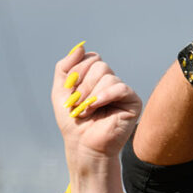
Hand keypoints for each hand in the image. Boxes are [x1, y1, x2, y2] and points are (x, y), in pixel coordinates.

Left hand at [53, 42, 141, 168]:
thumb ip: (65, 67)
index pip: (89, 59)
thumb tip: (81, 46)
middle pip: (99, 65)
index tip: (70, 93)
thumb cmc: (72, 122)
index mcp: (94, 76)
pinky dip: (105, 95)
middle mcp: (109, 81)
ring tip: (87, 111)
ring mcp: (121, 91)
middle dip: (83, 86)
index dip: (77, 74)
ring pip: (107, 76)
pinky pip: (120, 87)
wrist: (83, 145)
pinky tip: (97, 106)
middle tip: (78, 105)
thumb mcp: (60, 91)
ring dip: (91, 95)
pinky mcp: (132, 102)